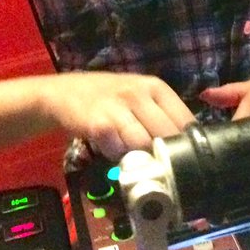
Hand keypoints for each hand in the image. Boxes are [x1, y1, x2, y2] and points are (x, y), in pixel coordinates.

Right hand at [40, 71, 196, 160]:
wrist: (62, 92)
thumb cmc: (107, 97)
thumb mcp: (139, 96)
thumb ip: (161, 115)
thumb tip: (187, 145)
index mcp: (155, 86)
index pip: (184, 120)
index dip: (186, 143)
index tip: (182, 158)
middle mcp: (138, 93)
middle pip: (166, 134)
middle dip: (164, 153)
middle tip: (156, 163)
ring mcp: (117, 107)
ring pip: (144, 144)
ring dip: (139, 156)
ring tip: (131, 155)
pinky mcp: (98, 124)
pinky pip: (118, 151)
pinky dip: (116, 156)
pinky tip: (111, 149)